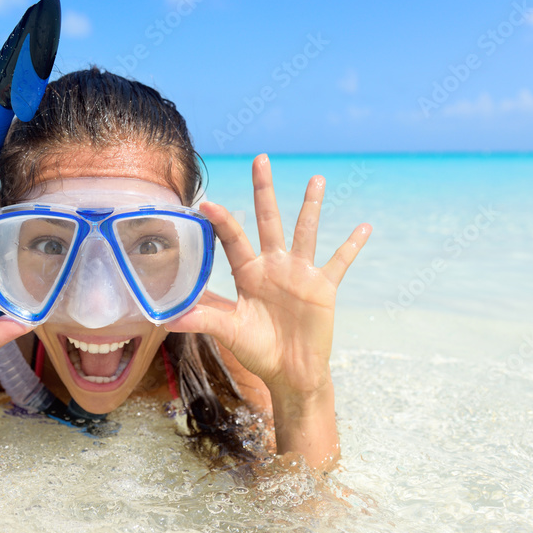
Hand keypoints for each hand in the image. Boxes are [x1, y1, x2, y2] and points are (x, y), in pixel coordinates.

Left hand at [166, 155, 370, 466]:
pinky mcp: (323, 286)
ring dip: (311, 206)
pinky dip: (352, 245)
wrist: (290, 372)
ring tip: (316, 179)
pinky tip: (364, 227)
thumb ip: (203, 319)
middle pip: (267, 220)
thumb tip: (168, 318)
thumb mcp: (229, 331)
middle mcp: (273, 266)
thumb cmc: (257, 350)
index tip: (206, 202)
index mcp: (248, 273)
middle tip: (260, 159)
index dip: (221, 220)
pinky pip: (340, 262)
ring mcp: (299, 273)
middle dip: (263, 191)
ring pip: (305, 232)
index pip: (232, 238)